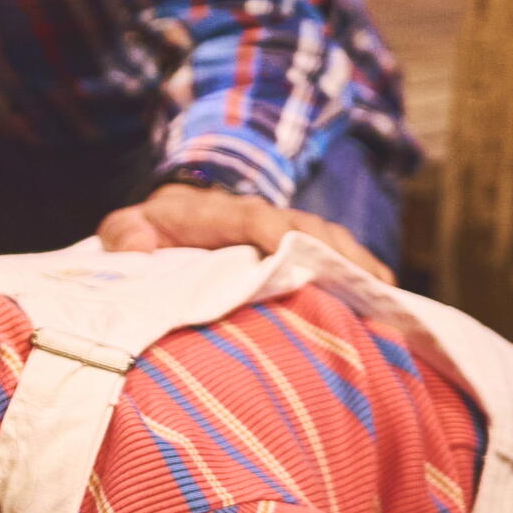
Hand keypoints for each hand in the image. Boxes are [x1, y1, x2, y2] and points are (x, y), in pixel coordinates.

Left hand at [98, 180, 389, 281]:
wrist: (172, 214)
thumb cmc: (152, 228)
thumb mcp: (128, 228)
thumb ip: (126, 236)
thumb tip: (137, 251)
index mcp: (219, 213)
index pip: (252, 218)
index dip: (275, 233)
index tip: (295, 254)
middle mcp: (261, 217)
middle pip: (306, 228)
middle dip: (335, 253)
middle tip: (366, 286)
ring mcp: (285, 229)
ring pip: (328, 240)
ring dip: (357, 264)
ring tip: (387, 298)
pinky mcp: (298, 246)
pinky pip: (334, 254)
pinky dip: (360, 272)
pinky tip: (386, 299)